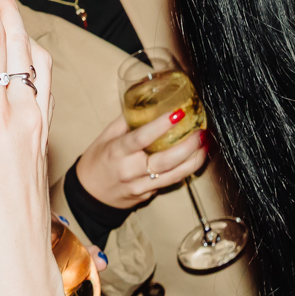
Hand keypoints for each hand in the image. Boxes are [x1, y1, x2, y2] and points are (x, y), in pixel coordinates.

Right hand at [0, 0, 57, 295]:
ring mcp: (38, 124)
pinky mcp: (45, 136)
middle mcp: (22, 112)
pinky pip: (45, 83)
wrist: (12, 256)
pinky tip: (20, 62)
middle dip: (7, 9)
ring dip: (23, 31)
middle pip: (22, 42)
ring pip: (39, 60)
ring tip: (4, 18)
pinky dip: (33, 58)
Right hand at [73, 108, 207, 208]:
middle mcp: (129, 170)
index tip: (178, 113)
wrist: (89, 194)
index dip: (160, 126)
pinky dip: (185, 171)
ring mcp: (139, 186)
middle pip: (163, 161)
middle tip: (200, 132)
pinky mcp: (147, 196)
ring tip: (205, 145)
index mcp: (117, 151)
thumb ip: (127, 119)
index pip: (141, 138)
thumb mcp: (106, 135)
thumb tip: (149, 99)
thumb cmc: (97, 160)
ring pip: (172, 176)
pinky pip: (169, 183)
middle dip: (186, 147)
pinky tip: (195, 159)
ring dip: (192, 161)